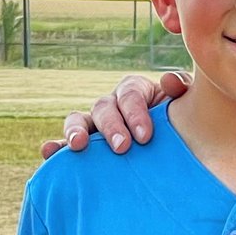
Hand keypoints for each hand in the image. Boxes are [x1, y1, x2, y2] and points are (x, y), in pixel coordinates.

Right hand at [39, 71, 190, 158]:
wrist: (177, 143)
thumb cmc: (181, 120)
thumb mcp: (186, 103)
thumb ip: (181, 88)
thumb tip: (168, 81)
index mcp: (135, 91)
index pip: (130, 95)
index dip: (135, 113)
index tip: (145, 136)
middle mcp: (112, 105)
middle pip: (104, 108)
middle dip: (111, 127)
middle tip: (122, 147)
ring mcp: (96, 124)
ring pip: (79, 120)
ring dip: (76, 131)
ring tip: (78, 145)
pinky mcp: (87, 144)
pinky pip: (66, 142)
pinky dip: (56, 146)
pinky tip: (49, 152)